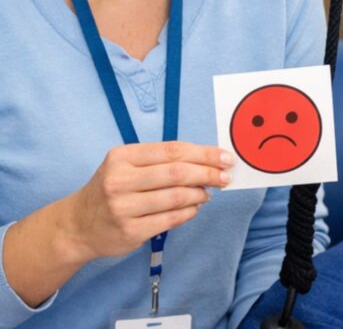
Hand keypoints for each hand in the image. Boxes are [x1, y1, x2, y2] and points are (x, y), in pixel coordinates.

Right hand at [62, 141, 232, 262]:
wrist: (77, 225)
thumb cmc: (113, 188)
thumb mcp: (127, 166)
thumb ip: (162, 161)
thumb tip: (209, 161)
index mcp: (122, 157)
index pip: (173, 151)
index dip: (204, 154)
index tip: (226, 158)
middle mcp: (119, 181)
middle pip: (177, 173)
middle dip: (208, 173)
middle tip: (226, 176)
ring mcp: (123, 208)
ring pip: (176, 197)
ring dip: (200, 194)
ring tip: (208, 193)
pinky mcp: (129, 232)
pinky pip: (171, 219)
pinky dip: (189, 212)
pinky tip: (194, 207)